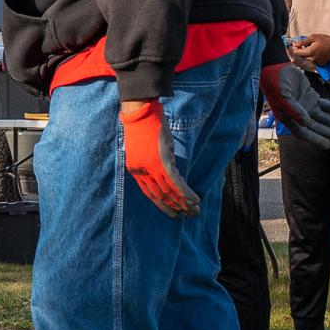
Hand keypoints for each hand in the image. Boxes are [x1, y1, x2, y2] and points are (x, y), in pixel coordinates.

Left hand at [119, 98, 197, 215]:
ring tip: (194, 212)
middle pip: (160, 195)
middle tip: (186, 216)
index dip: (162, 204)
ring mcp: (153, 167)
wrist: (140, 113)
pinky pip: (176, 182)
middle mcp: (143, 172)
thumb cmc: (140, 126)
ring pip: (170, 191)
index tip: (172, 211)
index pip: (149, 193)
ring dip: (183, 203)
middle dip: (174, 207)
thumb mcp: (140, 147)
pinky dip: (185, 192)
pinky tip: (194, 200)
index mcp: (135, 170)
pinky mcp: (164, 161)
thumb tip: (160, 169)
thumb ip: (148, 161)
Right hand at [261, 63, 329, 149]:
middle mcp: (298, 116)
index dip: (315, 139)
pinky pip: (326, 106)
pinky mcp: (312, 99)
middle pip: (316, 127)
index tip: (328, 144)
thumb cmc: (276, 83)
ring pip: (323, 118)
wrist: (276, 67)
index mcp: (288, 119)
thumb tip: (306, 123)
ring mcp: (306, 107)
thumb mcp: (282, 96)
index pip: (303, 133)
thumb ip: (293, 109)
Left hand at [288, 33, 329, 68]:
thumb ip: (303, 41)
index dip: (296, 48)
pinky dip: (311, 57)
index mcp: (310, 52)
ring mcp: (316, 63)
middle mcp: (312, 59)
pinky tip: (316, 52)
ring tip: (313, 48)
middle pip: (301, 56)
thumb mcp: (313, 37)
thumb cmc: (325, 40)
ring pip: (306, 59)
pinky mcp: (319, 64)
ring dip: (307, 54)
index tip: (298, 45)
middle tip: (307, 45)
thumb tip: (294, 44)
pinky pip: (311, 61)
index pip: (297, 53)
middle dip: (301, 51)